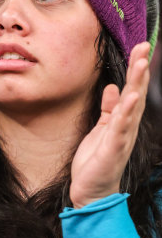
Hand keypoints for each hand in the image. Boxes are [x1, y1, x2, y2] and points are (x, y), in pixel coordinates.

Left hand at [70, 42, 149, 208]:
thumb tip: (114, 87)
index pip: (132, 90)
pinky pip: (120, 127)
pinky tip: (130, 97)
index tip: (139, 49)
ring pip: (132, 107)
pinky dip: (126, 112)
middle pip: (136, 93)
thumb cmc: (97, 159)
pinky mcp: (113, 148)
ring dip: (137, 85)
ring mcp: (122, 137)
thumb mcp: (101, 128)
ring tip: (141, 64)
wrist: (92, 191)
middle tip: (144, 46)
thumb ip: (108, 108)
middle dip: (140, 70)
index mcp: (122, 120)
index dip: (135, 70)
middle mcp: (126, 126)